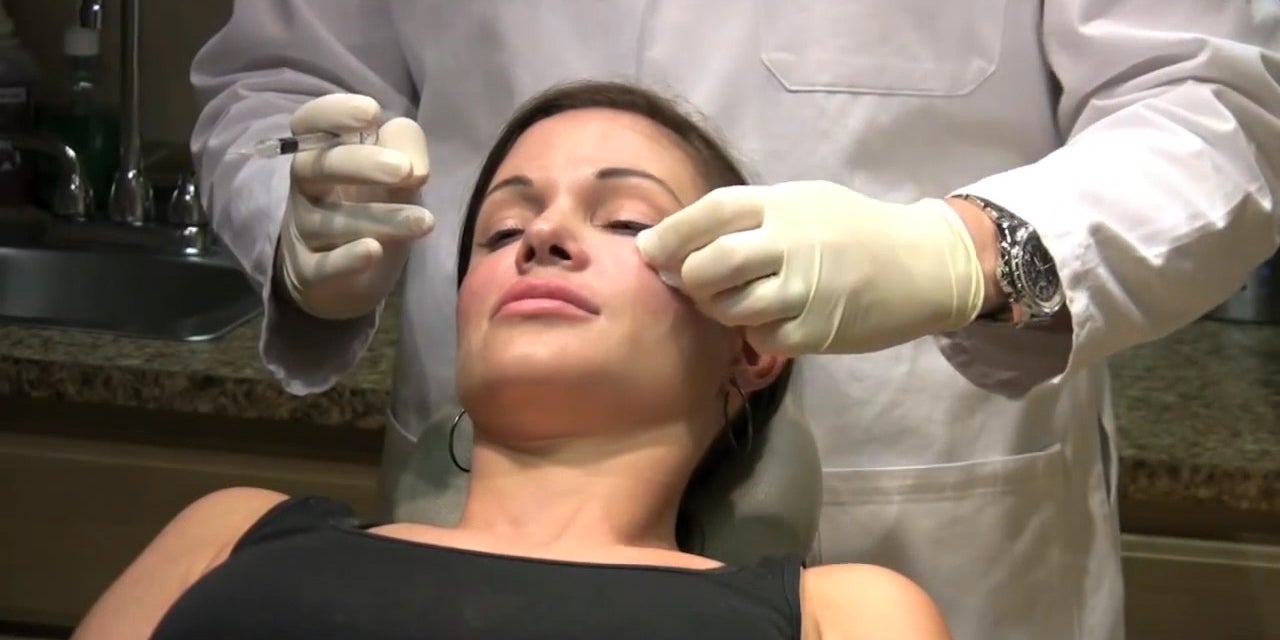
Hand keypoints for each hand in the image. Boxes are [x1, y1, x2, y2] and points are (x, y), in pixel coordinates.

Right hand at [276, 94, 432, 319]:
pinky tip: (373, 251)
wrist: (351, 276)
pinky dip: (348, 258)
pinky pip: (324, 265)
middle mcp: (306, 187)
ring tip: (425, 221)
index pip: (309, 123)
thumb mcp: (398, 171)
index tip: (372, 113)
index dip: (334, 113)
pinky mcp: (310, 272)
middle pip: (318, 167)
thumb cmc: (375, 207)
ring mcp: (305, 231)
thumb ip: (406, 149)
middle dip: (362, 164)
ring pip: (332, 221)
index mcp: (322, 152)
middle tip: (405, 171)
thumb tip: (415, 168)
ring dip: (382, 219)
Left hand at [635, 181, 985, 354]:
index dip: (672, 233)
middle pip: (710, 265)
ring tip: (732, 298)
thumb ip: (750, 217)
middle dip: (688, 277)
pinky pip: (759, 336)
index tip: (649, 249)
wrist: (923, 266)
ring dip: (717, 307)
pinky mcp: (816, 331)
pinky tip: (770, 317)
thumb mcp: (804, 202)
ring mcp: (805, 290)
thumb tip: (679, 240)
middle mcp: (791, 243)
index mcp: (784, 204)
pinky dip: (754, 329)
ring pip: (729, 306)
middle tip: (690, 281)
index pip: (711, 213)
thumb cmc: (854, 229)